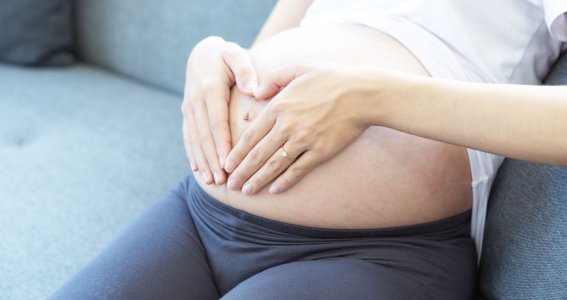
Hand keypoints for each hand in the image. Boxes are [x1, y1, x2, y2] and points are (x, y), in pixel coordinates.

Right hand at [182, 36, 257, 184]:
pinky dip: (192, 154)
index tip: (228, 161)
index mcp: (210, 87)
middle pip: (204, 135)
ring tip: (211, 181)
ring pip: (194, 139)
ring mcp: (189, 107)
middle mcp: (195, 100)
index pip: (217, 121)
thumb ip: (245, 70)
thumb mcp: (237, 55)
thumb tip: (253, 90)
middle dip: (212, 159)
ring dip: (202, 161)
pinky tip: (197, 170)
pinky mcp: (186, 113)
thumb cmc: (226, 55)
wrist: (202, 52)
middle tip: (221, 180)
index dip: (221, 143)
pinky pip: (188, 136)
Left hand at [224, 62, 371, 194]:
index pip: (251, 135)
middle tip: (231, 185)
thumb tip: (256, 92)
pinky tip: (274, 190)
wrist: (363, 94)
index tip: (227, 165)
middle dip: (242, 172)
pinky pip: (298, 170)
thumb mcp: (299, 67)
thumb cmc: (331, 78)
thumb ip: (273, 78)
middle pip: (258, 154)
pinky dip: (285, 181)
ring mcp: (304, 140)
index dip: (237, 152)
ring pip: (274, 165)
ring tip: (247, 192)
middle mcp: (288, 126)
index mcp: (279, 106)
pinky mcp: (321, 151)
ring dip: (258, 180)